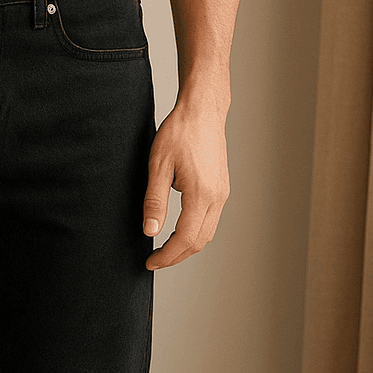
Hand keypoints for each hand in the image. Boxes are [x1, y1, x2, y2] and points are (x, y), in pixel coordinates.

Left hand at [142, 94, 230, 269]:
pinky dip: (194, 234)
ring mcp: (222, 193)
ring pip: (207, 234)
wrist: (202, 110)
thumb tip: (150, 232)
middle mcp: (217, 197)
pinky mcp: (221, 189)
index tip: (150, 262)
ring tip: (164, 250)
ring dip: (186, 247)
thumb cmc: (179, 133)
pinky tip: (178, 232)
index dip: (167, 256)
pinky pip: (210, 221)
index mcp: (202, 194)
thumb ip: (154, 202)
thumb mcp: (158, 167)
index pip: (186, 239)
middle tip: (154, 260)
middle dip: (176, 256)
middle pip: (199, 242)